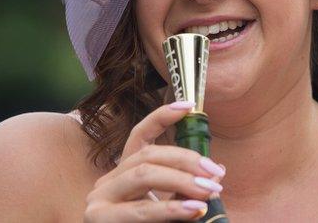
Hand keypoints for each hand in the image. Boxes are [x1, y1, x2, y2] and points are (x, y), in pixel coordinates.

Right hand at [83, 101, 226, 221]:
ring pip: (143, 176)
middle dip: (186, 161)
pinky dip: (169, 210)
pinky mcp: (100, 222)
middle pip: (149, 156)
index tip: (189, 106)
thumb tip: (218, 171)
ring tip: (209, 192)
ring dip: (182, 182)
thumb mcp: (166, 204)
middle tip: (215, 175)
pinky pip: (138, 212)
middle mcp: (107, 182)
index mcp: (124, 172)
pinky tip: (192, 212)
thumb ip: (184, 186)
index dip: (162, 117)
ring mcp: (99, 203)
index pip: (140, 135)